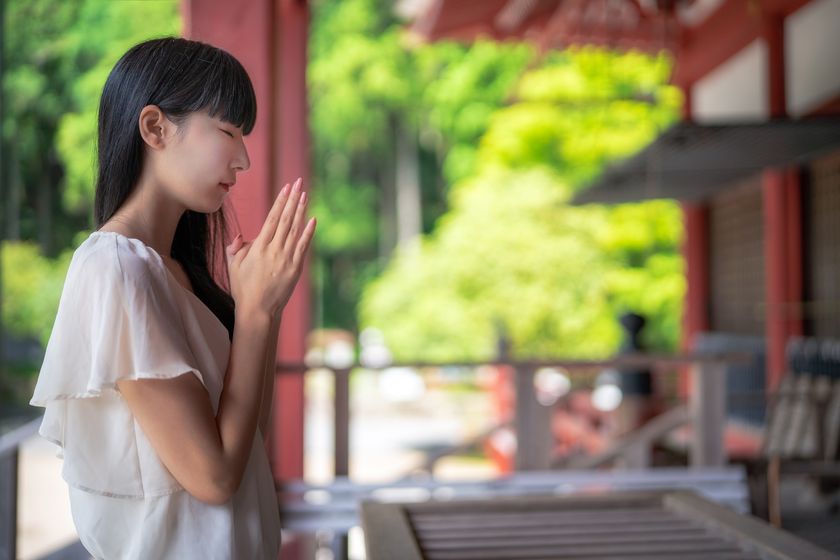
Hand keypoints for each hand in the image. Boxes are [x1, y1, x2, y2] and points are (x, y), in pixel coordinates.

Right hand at [225, 177, 315, 317]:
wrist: (258, 311)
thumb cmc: (243, 288)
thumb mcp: (234, 266)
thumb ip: (236, 248)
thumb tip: (240, 237)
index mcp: (258, 247)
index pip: (271, 218)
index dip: (280, 202)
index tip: (286, 188)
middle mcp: (274, 250)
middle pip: (285, 219)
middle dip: (292, 199)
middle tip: (299, 183)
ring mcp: (286, 259)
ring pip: (295, 230)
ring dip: (301, 211)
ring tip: (305, 195)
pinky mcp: (295, 268)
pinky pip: (303, 246)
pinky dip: (308, 232)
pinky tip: (313, 219)